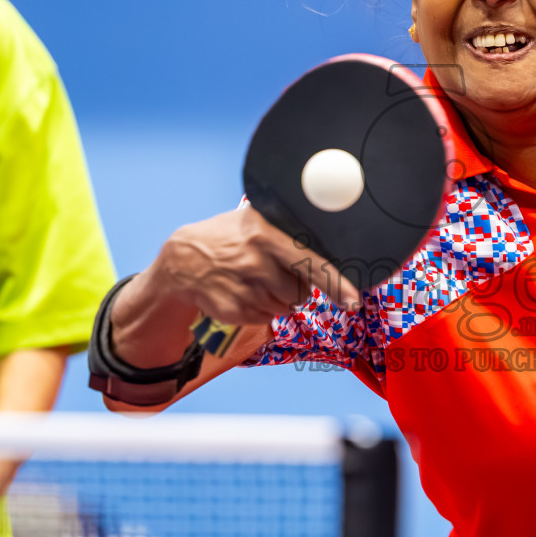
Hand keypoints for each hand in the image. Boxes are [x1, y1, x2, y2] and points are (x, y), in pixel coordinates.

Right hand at [148, 207, 360, 327]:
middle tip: (278, 272)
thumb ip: (288, 228)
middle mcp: (256, 262)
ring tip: (255, 278)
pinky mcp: (237, 311)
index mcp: (266, 234)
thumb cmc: (230, 237)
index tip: (352, 300)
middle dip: (297, 286)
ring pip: (286, 305)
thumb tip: (334, 231)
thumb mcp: (254, 219)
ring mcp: (245, 289)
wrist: (182, 261)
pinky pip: (268, 317)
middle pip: (301, 291)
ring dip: (279, 297)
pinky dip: (262, 307)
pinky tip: (244, 290)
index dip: (334, 283)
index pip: (309, 262)